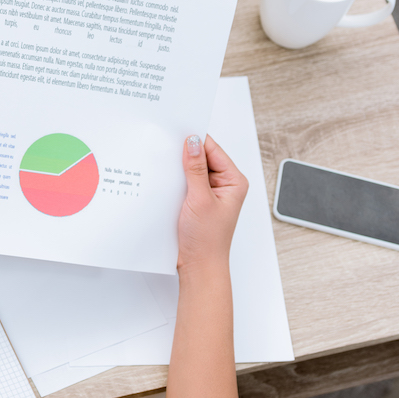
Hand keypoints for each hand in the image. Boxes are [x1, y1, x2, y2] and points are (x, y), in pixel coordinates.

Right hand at [177, 135, 248, 279]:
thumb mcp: (200, 199)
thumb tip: (193, 142)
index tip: (177, 131)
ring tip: (164, 169)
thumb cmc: (207, 240)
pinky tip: (165, 183)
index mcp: (234, 181)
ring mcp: (209, 193)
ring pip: (191, 170)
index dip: (196, 140)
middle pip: (202, 158)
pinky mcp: (196, 201)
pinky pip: (185, 183)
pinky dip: (175, 181)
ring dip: (178, 170)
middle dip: (185, 155)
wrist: (198, 265)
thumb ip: (195, 169)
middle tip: (166, 150)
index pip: (213, 150)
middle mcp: (224, 185)